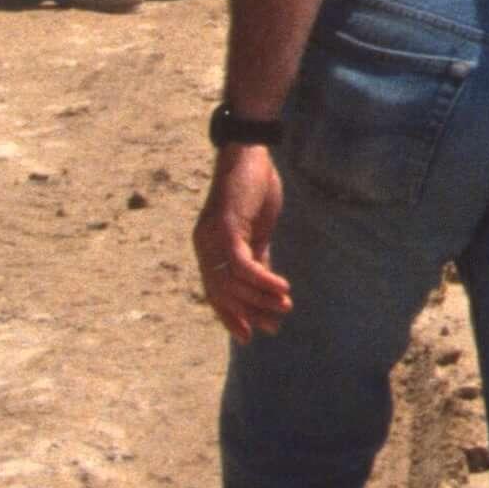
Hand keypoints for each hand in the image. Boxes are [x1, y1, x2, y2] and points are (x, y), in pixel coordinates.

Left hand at [195, 145, 291, 336]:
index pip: (215, 292)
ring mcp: (212, 238)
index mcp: (209, 248)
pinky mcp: (225, 228)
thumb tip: (266, 287)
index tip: (250, 335)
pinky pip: (242, 265)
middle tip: (274, 325)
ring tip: (284, 307)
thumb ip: (258, 255)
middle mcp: (204, 246)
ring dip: (260, 300)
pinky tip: (282, 288)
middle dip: (248, 313)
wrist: (250, 152)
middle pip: (222, 293)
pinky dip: (261, 280)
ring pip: (232, 283)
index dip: (231, 315)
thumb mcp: (258, 230)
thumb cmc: (254, 188)